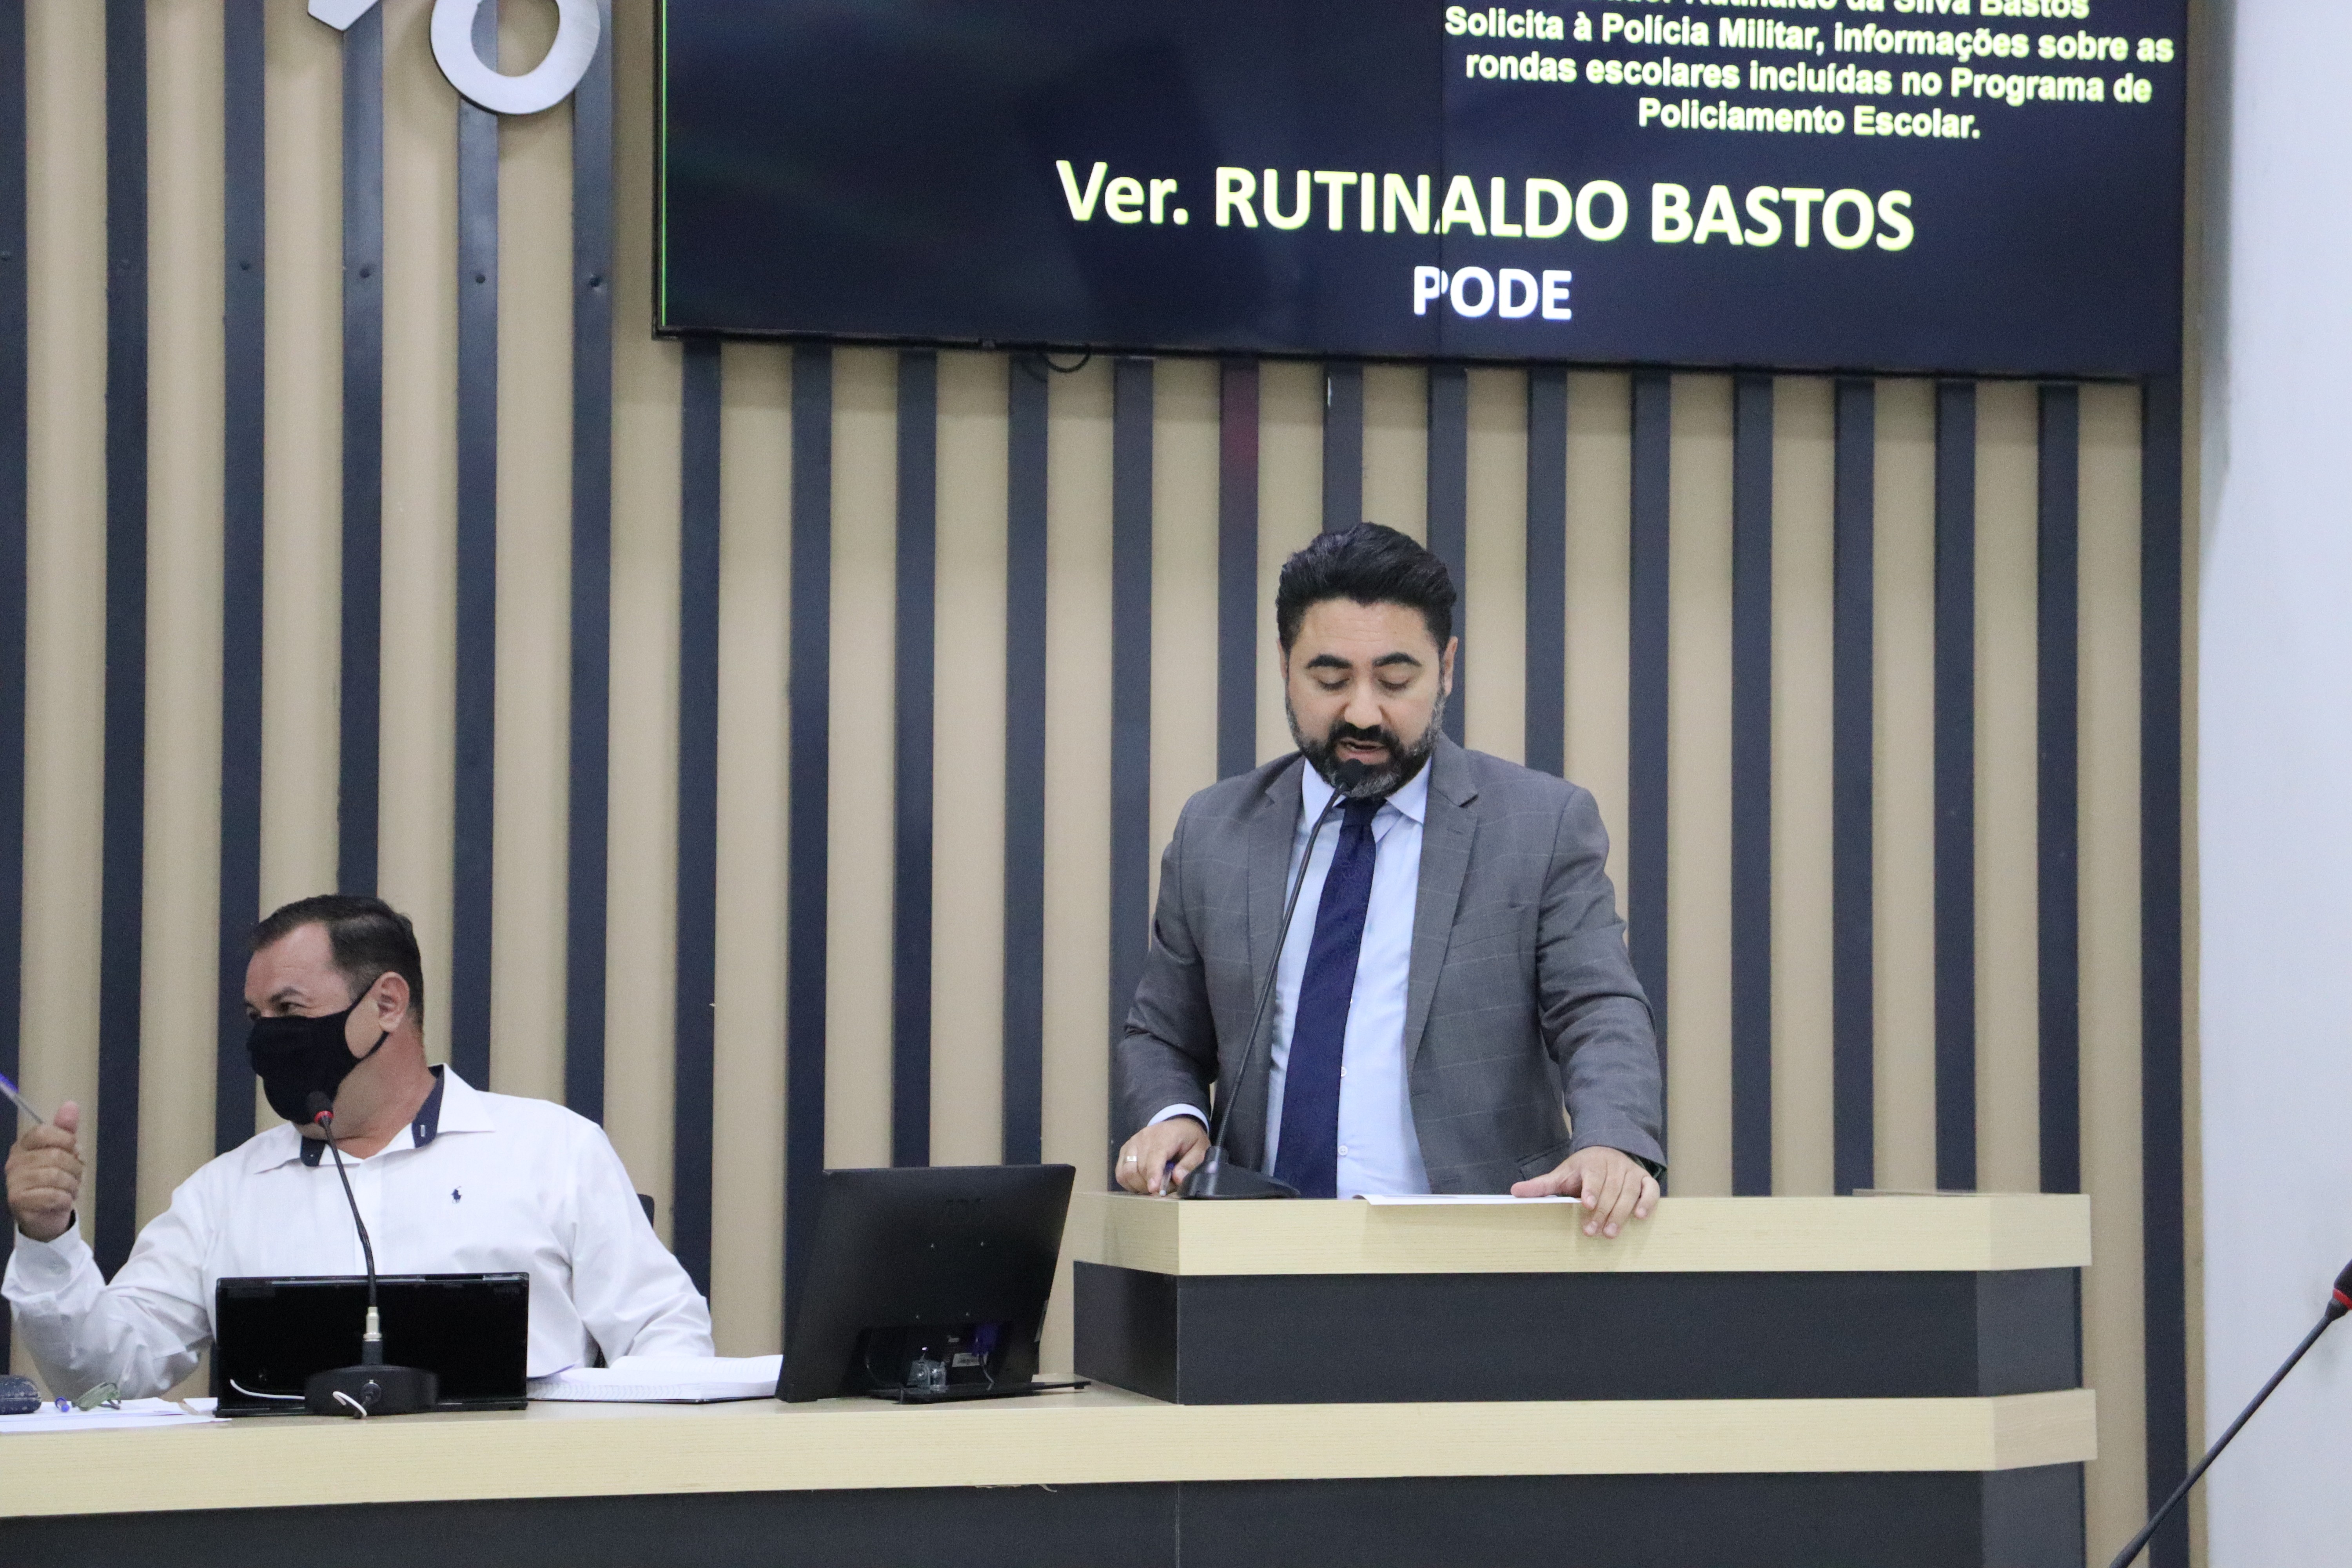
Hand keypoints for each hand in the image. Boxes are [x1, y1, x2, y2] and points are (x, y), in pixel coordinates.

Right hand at [6, 1100, 82, 1243]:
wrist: (46, 1215)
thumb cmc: (56, 1180)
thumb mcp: (63, 1152)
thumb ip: (66, 1129)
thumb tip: (71, 1104)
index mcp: (23, 1146)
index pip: (42, 1132)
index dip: (64, 1139)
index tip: (73, 1149)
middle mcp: (14, 1162)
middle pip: (54, 1155)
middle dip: (74, 1167)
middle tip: (74, 1176)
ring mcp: (13, 1182)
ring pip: (56, 1176)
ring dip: (71, 1184)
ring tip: (69, 1189)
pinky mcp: (18, 1201)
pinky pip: (52, 1195)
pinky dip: (65, 1199)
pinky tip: (62, 1201)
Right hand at [1114, 1117, 1208, 1195]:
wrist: (1178, 1124)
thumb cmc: (1189, 1139)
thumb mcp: (1200, 1149)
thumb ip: (1189, 1164)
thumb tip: (1177, 1178)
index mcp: (1165, 1136)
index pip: (1155, 1157)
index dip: (1153, 1174)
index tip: (1153, 1189)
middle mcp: (1144, 1138)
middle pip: (1140, 1168)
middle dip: (1150, 1185)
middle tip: (1164, 1189)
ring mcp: (1132, 1143)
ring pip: (1126, 1171)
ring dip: (1137, 1185)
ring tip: (1152, 1187)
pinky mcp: (1125, 1149)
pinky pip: (1120, 1171)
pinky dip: (1128, 1182)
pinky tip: (1141, 1184)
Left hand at [1510, 1144, 1657, 1237]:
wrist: (1607, 1151)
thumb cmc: (1582, 1169)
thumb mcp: (1561, 1174)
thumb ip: (1542, 1185)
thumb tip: (1514, 1191)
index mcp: (1591, 1162)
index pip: (1592, 1175)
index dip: (1590, 1189)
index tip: (1586, 1204)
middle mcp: (1614, 1165)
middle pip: (1610, 1189)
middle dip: (1602, 1211)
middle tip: (1594, 1232)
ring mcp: (1631, 1172)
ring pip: (1629, 1192)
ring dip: (1621, 1213)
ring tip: (1611, 1233)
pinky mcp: (1645, 1179)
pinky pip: (1650, 1190)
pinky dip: (1647, 1202)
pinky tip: (1640, 1216)